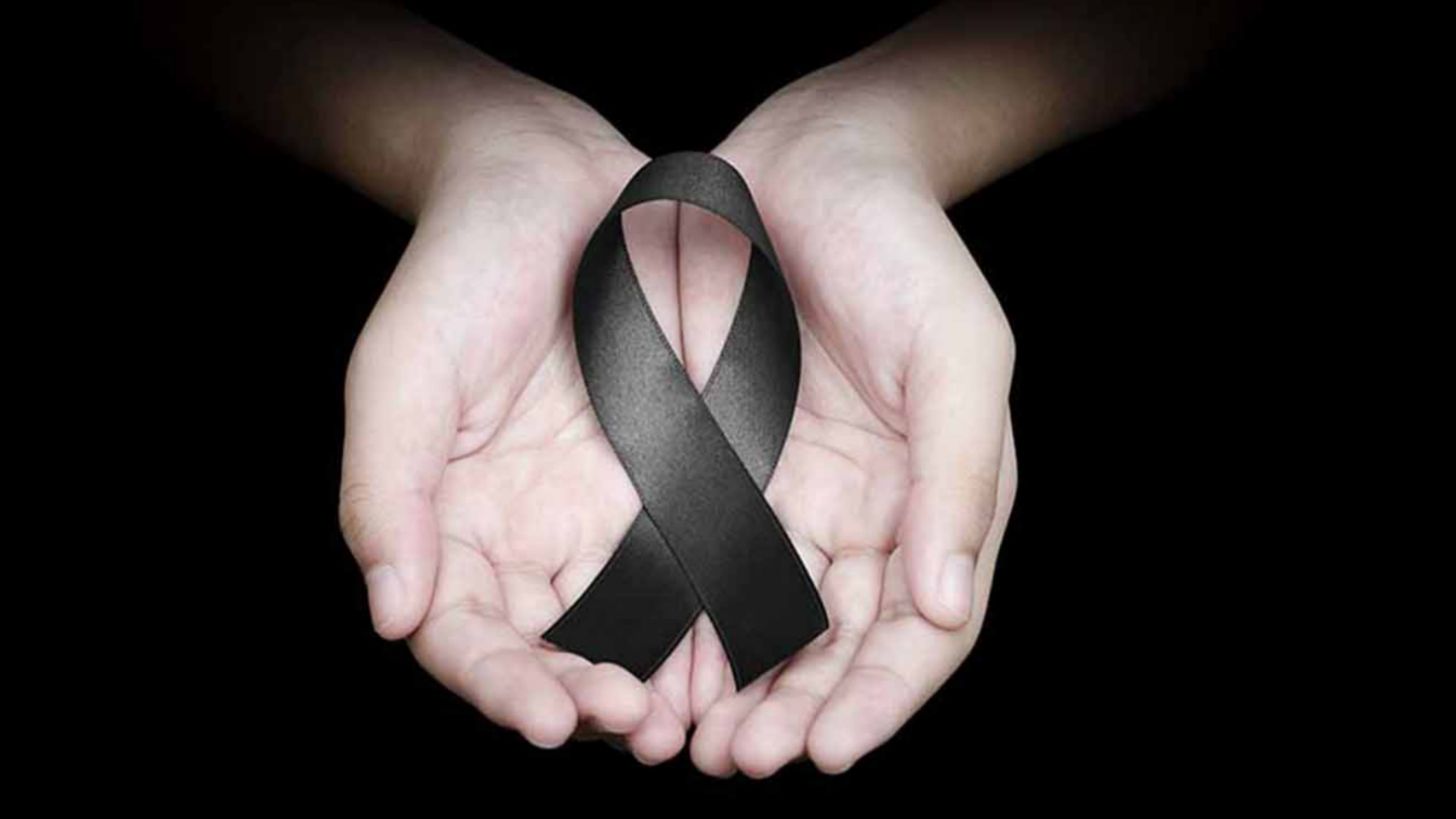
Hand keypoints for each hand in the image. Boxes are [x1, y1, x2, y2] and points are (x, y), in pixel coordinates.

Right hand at [337, 100, 692, 761]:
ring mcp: (609, 517)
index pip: (467, 637)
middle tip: (635, 729)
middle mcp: (532, 541)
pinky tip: (747, 650)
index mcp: (453, 528)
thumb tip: (391, 614)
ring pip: (635, 629)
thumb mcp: (403, 373)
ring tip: (692, 720)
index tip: (546, 721)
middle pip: (555, 654)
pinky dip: (719, 619)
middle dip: (590, 703)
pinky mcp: (681, 483)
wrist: (555, 185)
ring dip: (661, 685)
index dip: (500, 686)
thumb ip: (387, 492)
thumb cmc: (457, 273)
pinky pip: (703, 563)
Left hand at [676, 84, 1018, 775]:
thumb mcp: (958, 352)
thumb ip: (957, 478)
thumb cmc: (903, 249)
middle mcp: (860, 518)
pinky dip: (676, 625)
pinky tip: (643, 666)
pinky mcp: (712, 470)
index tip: (831, 751)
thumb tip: (943, 608)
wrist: (806, 163)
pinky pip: (691, 562)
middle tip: (743, 761)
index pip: (919, 634)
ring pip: (759, 625)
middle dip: (794, 714)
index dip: (881, 700)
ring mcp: (783, 498)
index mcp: (933, 503)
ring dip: (729, 692)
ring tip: (689, 744)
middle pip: (833, 650)